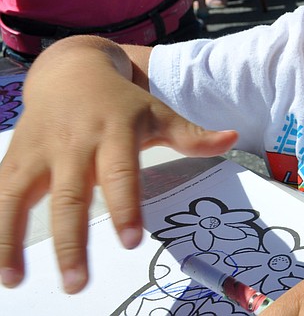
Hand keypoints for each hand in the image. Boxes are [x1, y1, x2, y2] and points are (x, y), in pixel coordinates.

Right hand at [0, 37, 237, 293]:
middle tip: (78, 283)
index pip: (121, 173)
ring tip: (14, 282)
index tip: (130, 242)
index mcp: (114, 133)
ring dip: (12, 241)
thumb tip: (232, 139)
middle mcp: (74, 144)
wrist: (71, 70)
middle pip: (71, 196)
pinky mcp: (13, 159)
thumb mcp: (157, 112)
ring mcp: (39, 152)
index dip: (125, 206)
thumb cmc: (121, 102)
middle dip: (72, 241)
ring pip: (20, 198)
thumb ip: (190, 134)